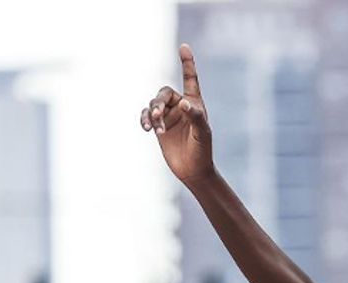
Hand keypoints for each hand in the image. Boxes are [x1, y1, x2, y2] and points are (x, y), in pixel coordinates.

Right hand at [140, 43, 213, 184]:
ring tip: (155, 128)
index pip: (190, 80)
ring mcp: (168, 116)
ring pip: (153, 104)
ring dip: (152, 114)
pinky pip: (146, 115)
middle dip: (159, 102)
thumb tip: (183, 104)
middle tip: (158, 116)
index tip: (184, 47)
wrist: (194, 170)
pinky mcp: (158, 126)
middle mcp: (180, 107)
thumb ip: (195, 117)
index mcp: (195, 104)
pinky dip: (145, 119)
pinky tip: (147, 128)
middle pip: (164, 93)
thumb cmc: (203, 151)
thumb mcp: (202, 133)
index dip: (187, 63)